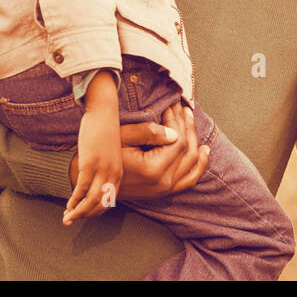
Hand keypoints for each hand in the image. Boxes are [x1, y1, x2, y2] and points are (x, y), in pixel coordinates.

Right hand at [64, 74, 122, 225]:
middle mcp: (113, 173)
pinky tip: (67, 207)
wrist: (103, 112)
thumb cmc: (105, 131)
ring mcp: (101, 169)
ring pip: (91, 201)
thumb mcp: (110, 153)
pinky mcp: (89, 164)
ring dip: (78, 212)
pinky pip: (81, 189)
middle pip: (100, 204)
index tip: (84, 216)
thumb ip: (107, 168)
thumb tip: (100, 181)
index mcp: (118, 172)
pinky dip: (73, 201)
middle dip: (86, 215)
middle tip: (72, 221)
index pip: (108, 200)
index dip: (96, 211)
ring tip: (67, 219)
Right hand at [71, 102, 209, 200]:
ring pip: (192, 165)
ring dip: (196, 141)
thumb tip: (175, 131)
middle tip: (183, 108)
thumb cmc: (104, 154)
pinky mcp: (163, 192)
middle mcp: (163, 184)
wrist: (91, 181)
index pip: (178, 141)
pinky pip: (189, 180)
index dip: (178, 120)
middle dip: (187, 126)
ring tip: (192, 120)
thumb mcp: (122, 138)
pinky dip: (198, 166)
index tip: (173, 105)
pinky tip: (204, 151)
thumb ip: (148, 133)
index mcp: (153, 170)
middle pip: (188, 151)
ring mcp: (165, 190)